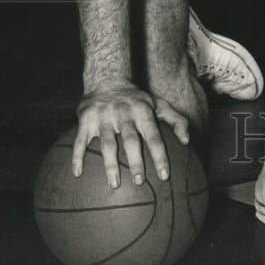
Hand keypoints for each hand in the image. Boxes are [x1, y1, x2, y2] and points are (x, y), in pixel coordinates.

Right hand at [73, 84, 189, 188]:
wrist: (107, 80)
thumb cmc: (137, 100)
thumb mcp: (159, 104)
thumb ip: (176, 121)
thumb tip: (187, 141)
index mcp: (143, 111)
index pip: (154, 136)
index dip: (160, 155)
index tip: (164, 175)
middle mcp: (123, 114)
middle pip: (131, 140)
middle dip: (136, 161)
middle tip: (139, 182)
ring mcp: (103, 117)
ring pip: (107, 143)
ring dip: (110, 165)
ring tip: (115, 184)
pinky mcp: (86, 120)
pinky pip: (80, 140)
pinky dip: (77, 156)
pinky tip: (77, 173)